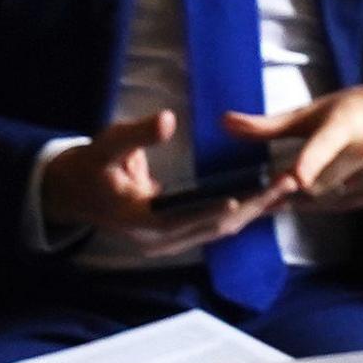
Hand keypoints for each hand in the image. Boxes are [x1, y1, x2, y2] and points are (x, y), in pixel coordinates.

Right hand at [41, 111, 290, 261]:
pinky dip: (242, 212)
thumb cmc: (91, 166)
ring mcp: (168, 242)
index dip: (209, 208)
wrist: (75, 192)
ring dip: (254, 209)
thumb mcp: (108, 145)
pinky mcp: (179, 236)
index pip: (179, 218)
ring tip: (288, 186)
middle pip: (209, 226)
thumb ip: (137, 135)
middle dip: (249, 206)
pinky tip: (270, 195)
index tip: (241, 196)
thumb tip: (166, 121)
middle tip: (285, 183)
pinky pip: (215, 226)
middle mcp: (156, 239)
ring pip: (218, 229)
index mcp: (137, 220)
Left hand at [221, 80, 362, 214]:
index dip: (307, 165)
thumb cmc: (358, 108)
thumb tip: (224, 123)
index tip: (291, 179)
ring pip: (327, 199)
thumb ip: (270, 125)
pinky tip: (326, 186)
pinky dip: (328, 200)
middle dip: (290, 190)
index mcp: (348, 122)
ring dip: (308, 197)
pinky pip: (343, 205)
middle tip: (267, 192)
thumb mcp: (316, 110)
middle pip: (315, 184)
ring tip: (299, 186)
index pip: (324, 146)